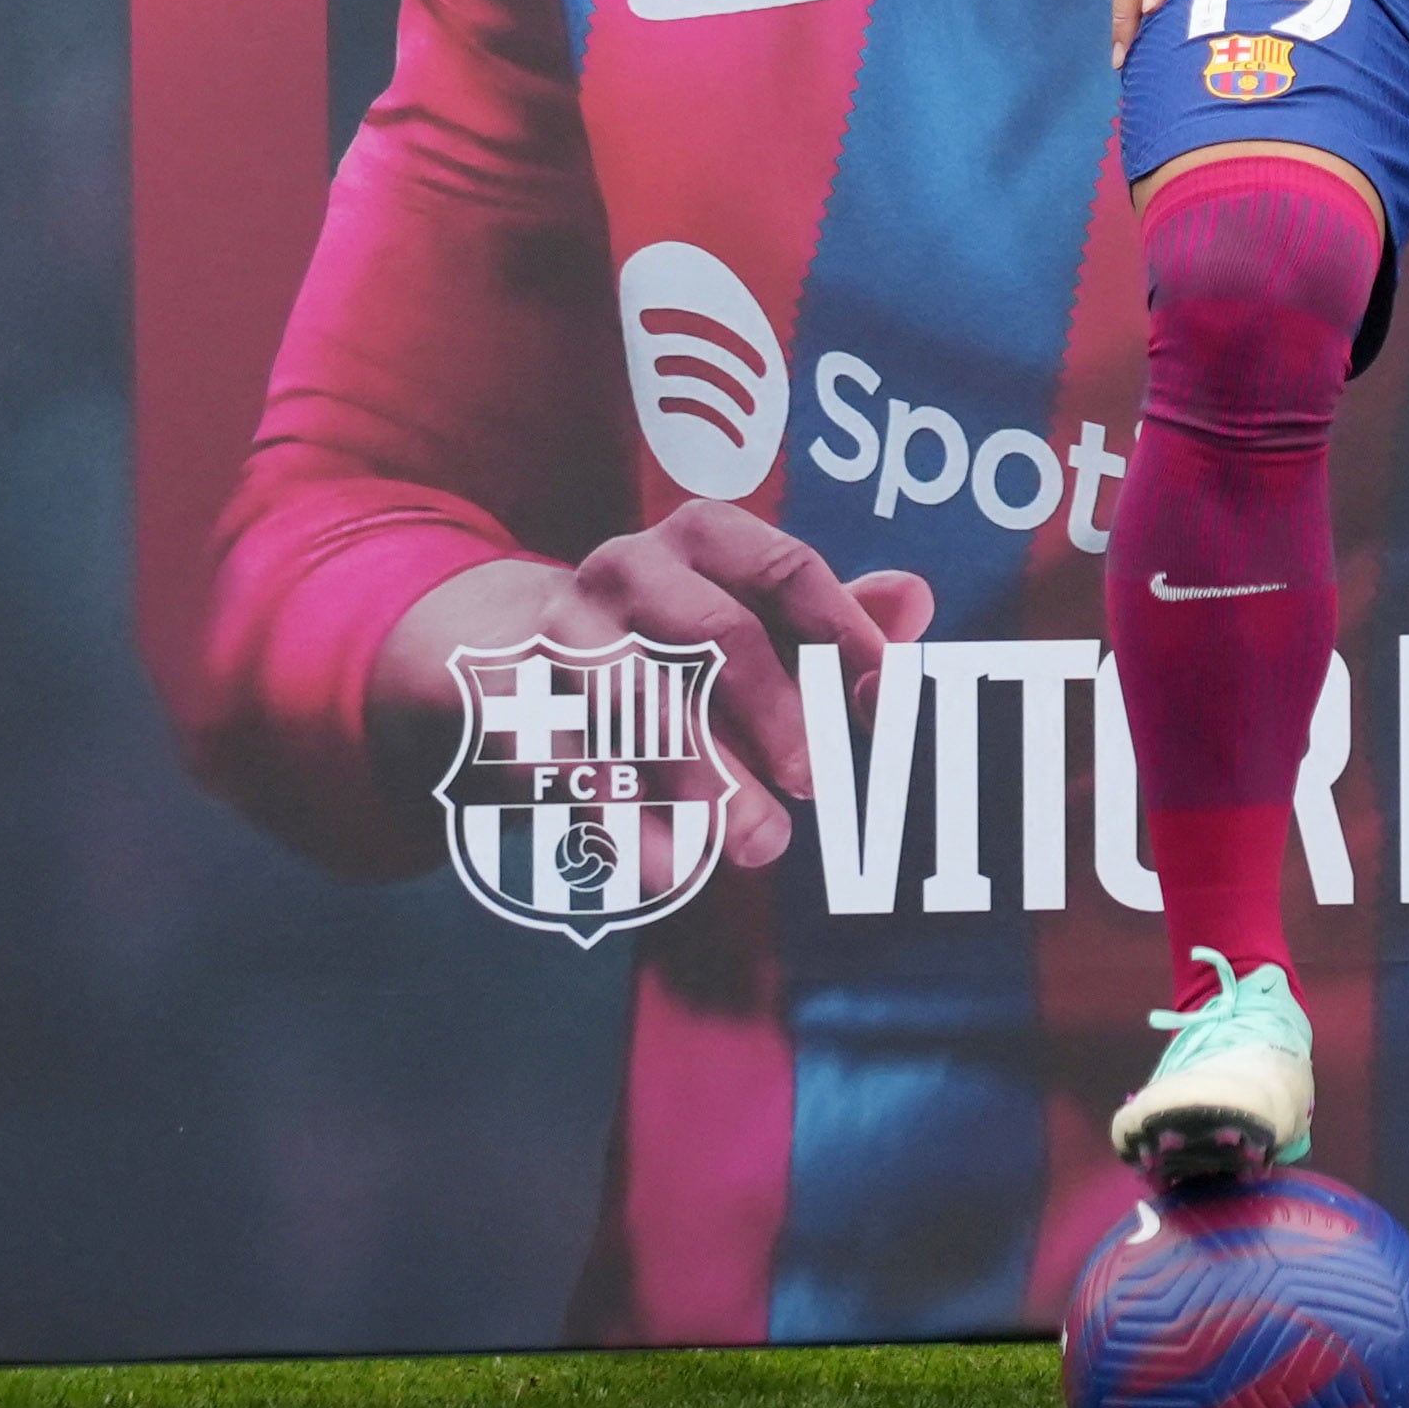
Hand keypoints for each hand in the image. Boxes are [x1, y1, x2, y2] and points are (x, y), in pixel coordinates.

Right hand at [371, 512, 936, 873]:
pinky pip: (564, 763)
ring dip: (704, 780)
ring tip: (758, 845)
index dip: (844, 635)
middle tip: (817, 788)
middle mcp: (626, 568)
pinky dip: (619, 822)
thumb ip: (831, 617)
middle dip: (777, 715)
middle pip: (718, 634)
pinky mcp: (500, 701)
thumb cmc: (658, 640)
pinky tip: (664, 871)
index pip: (787, 570)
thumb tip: (917, 603)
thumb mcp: (742, 615)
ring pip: (637, 703)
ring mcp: (556, 632)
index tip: (883, 707)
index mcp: (700, 536)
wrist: (490, 654)